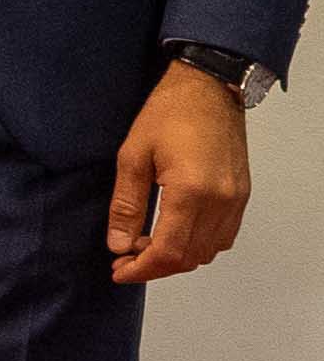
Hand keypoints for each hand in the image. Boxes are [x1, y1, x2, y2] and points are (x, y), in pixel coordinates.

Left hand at [109, 62, 250, 282]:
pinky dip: (197, 244)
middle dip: (155, 266)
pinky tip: (172, 232)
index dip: (141, 270)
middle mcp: (220, 202)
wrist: (208, 89)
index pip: (168, 252)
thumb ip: (126, 205)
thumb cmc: (167, 115)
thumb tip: (119, 245)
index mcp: (191, 192)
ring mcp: (236, 200)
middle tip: (125, 258)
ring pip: (208, 251)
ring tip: (144, 243)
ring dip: (176, 257)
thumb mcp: (132, 157)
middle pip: (189, 257)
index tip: (118, 272)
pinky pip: (223, 236)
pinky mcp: (242, 195)